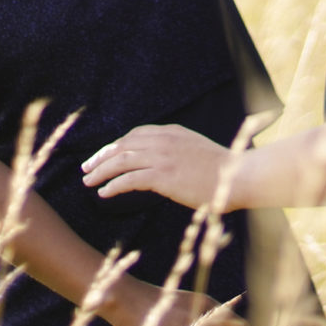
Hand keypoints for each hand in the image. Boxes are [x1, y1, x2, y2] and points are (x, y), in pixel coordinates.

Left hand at [82, 123, 235, 209]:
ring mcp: (163, 157)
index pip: (134, 135)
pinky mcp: (163, 176)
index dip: (116, 146)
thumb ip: (176, 150)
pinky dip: (113, 185)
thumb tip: (160, 163)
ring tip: (89, 182)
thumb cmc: (222, 170)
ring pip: (121, 161)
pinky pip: (130, 179)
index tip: (104, 156)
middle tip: (87, 169)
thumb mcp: (195, 150)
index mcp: (171, 132)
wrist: (238, 176)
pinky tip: (104, 193)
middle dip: (101, 157)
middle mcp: (163, 140)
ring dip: (101, 171)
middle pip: (122, 146)